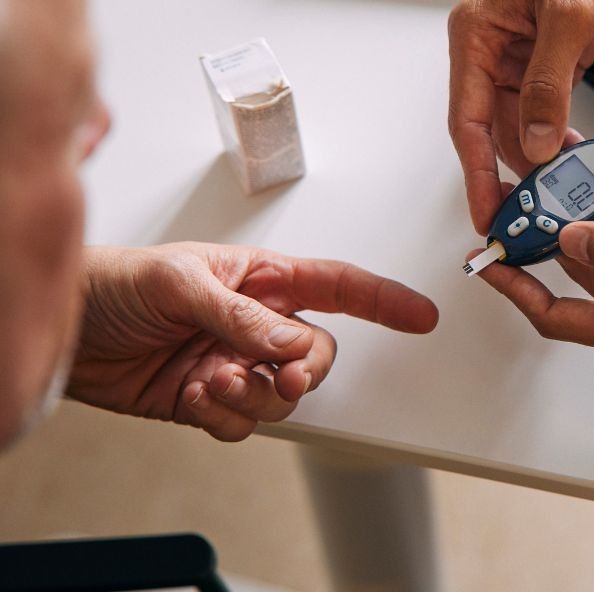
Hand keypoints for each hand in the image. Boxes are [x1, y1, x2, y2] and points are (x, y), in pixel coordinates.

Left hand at [70, 243, 437, 440]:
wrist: (64, 328)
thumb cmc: (115, 281)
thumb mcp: (180, 283)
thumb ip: (241, 314)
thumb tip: (291, 342)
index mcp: (260, 280)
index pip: (337, 287)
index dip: (383, 300)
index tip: (420, 315)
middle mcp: (255, 324)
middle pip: (316, 356)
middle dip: (304, 371)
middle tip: (283, 376)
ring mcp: (234, 364)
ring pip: (281, 397)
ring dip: (254, 396)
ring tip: (215, 379)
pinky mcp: (209, 400)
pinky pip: (242, 423)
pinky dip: (223, 416)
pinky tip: (195, 394)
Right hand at [448, 0, 593, 232]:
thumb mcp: (571, 13)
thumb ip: (549, 83)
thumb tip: (531, 142)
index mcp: (476, 33)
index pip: (465, 117)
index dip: (474, 171)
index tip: (485, 213)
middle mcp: (491, 50)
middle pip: (489, 131)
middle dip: (510, 176)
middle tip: (530, 219)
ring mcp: (521, 61)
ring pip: (518, 129)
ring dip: (537, 163)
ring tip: (560, 197)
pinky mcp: (551, 66)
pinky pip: (545, 117)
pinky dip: (557, 142)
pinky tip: (576, 162)